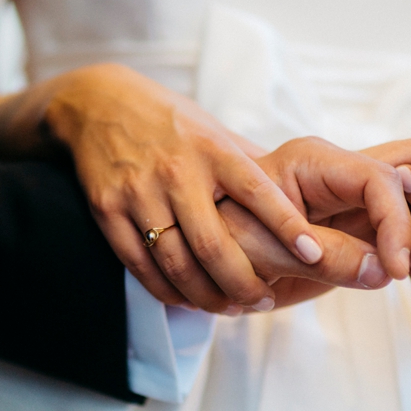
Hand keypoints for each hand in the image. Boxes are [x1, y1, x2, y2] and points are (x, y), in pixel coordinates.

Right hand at [43, 64, 326, 313]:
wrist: (97, 103)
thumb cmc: (168, 121)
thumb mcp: (213, 129)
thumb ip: (249, 164)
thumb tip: (300, 196)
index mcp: (212, 150)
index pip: (258, 193)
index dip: (287, 227)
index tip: (314, 255)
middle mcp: (177, 172)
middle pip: (214, 245)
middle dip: (244, 284)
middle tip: (263, 303)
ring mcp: (139, 193)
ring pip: (177, 264)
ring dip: (207, 297)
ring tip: (230, 308)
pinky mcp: (108, 209)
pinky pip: (140, 266)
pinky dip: (167, 291)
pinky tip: (188, 300)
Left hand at [230, 136, 410, 309]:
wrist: (203, 261)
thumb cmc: (221, 247)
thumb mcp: (263, 253)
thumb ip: (321, 257)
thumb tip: (384, 270)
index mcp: (312, 161)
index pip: (378, 178)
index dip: (396, 223)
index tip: (398, 271)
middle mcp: (338, 170)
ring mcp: (352, 194)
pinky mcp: (358, 223)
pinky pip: (407, 219)